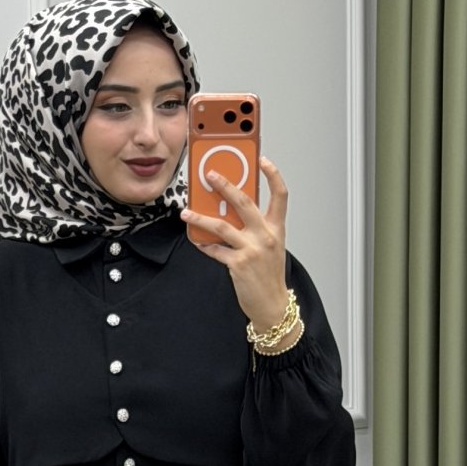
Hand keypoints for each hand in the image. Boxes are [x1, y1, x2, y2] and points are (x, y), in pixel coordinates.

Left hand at [180, 155, 289, 331]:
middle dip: (224, 185)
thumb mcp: (270, 247)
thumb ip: (256, 228)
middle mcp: (265, 236)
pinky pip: (215, 250)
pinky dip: (204, 245)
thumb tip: (231, 212)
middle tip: (210, 175)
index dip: (273, 175)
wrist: (272, 305)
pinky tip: (196, 240)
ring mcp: (251, 250)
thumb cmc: (269, 276)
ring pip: (221, 226)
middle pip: (244, 202)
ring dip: (200, 217)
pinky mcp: (238, 264)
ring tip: (186, 212)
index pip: (280, 195)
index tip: (263, 160)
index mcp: (276, 229)